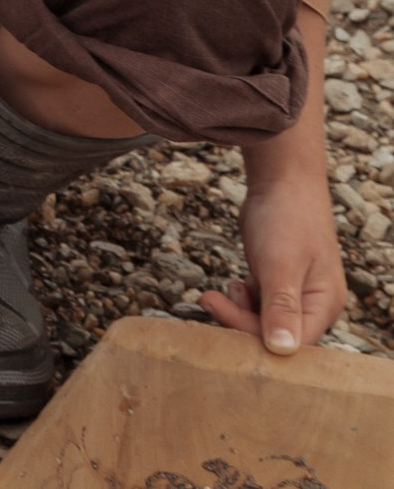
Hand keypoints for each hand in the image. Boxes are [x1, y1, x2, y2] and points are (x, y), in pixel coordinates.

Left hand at [198, 172, 346, 354]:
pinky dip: (242, 299)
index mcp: (324, 306)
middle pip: (274, 334)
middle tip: (208, 299)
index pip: (291, 342)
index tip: (220, 312)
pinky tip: (235, 284)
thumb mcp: (281, 264)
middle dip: (239, 321)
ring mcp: (295, 294)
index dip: (254, 335)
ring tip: (221, 291)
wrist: (282, 182)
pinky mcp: (277, 283)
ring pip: (262, 320)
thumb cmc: (287, 219)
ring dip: (237, 310)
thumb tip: (281, 349)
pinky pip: (258, 304)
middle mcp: (313, 305)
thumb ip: (280, 307)